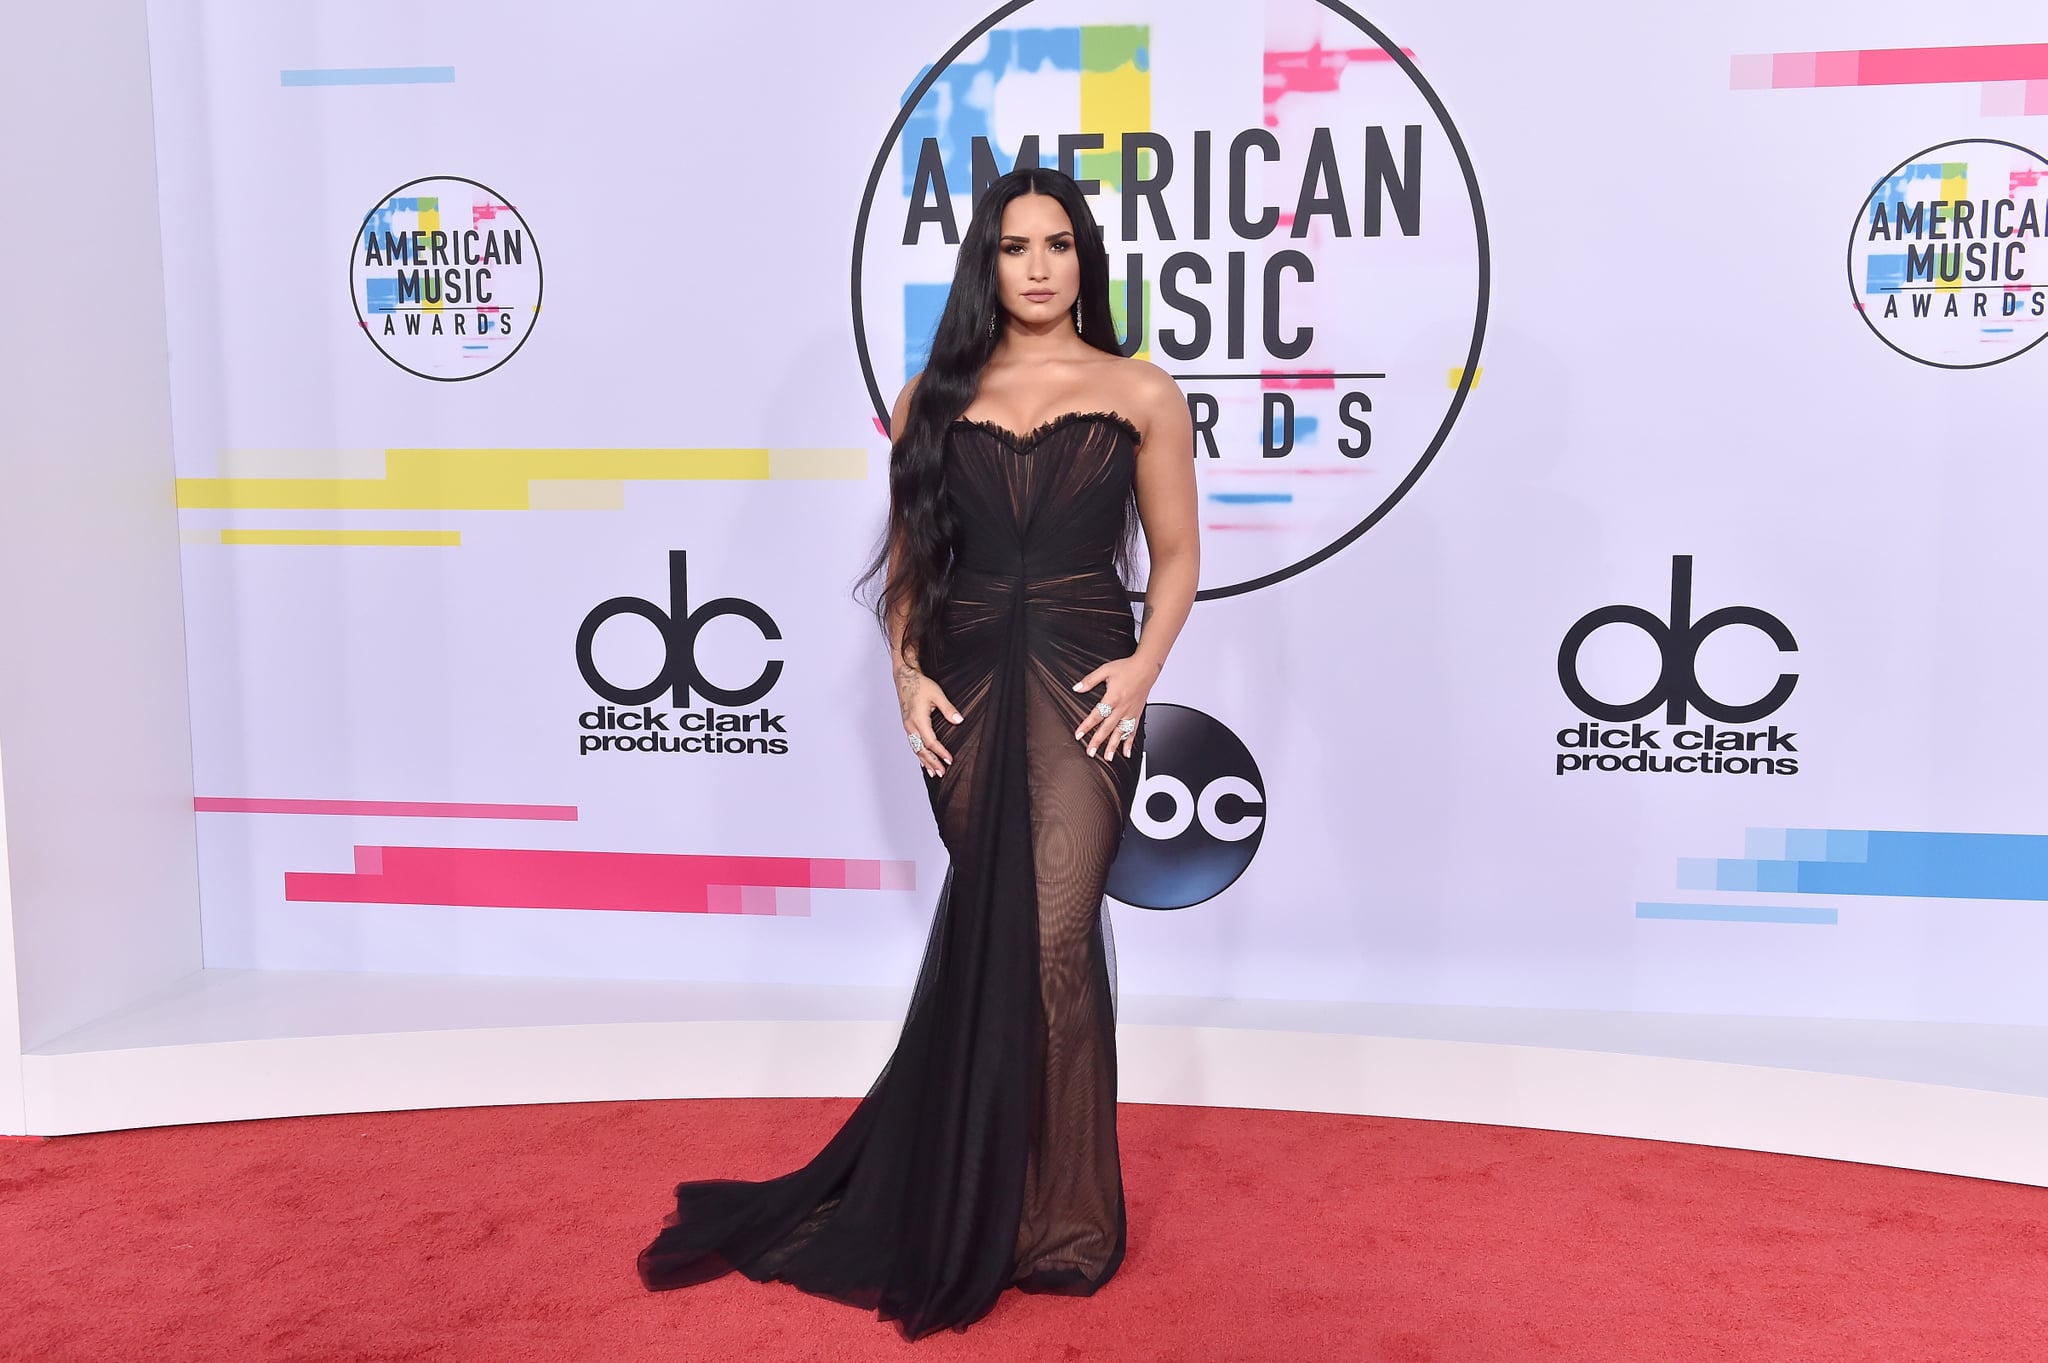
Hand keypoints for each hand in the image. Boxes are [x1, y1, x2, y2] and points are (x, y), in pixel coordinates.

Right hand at [896, 658, 962, 777]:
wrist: (904, 678)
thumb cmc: (920, 684)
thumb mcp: (937, 694)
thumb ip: (948, 709)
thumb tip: (959, 721)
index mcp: (918, 719)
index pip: (930, 742)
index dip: (940, 752)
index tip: (949, 760)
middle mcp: (910, 726)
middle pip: (921, 750)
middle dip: (932, 762)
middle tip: (942, 773)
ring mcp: (907, 726)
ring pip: (916, 748)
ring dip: (925, 761)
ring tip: (934, 773)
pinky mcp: (907, 725)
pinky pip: (913, 744)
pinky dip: (919, 754)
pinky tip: (923, 761)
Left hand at [1071, 654, 1157, 759]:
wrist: (1146, 668)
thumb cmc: (1127, 668)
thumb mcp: (1105, 670)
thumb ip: (1090, 680)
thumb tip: (1077, 688)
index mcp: (1113, 698)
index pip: (1097, 715)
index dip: (1086, 726)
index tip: (1079, 735)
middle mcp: (1122, 708)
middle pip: (1108, 728)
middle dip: (1098, 741)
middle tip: (1091, 752)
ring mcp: (1130, 713)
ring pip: (1121, 732)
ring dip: (1114, 746)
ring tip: (1108, 757)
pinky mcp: (1137, 714)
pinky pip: (1133, 731)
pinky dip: (1129, 742)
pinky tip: (1126, 752)